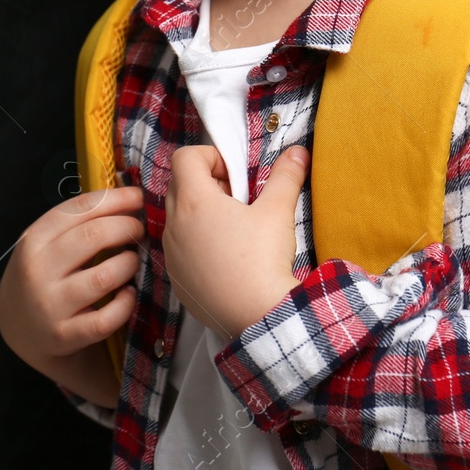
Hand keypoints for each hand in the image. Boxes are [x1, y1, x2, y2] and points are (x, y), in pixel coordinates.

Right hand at [0, 185, 144, 406]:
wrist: (19, 331)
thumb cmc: (44, 277)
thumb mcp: (46, 245)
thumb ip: (78, 223)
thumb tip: (128, 196)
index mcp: (34, 240)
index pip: (78, 208)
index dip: (114, 199)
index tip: (138, 197)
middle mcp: (37, 271)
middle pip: (94, 236)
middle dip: (126, 227)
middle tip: (138, 230)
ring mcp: (50, 305)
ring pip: (103, 277)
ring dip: (128, 264)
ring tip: (133, 261)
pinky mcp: (64, 336)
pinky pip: (106, 319)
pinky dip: (125, 304)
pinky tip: (128, 294)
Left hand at [163, 143, 308, 340]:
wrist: (258, 317)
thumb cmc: (263, 259)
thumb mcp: (278, 212)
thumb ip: (285, 176)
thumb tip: (297, 152)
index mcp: (194, 201)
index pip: (185, 158)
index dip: (211, 157)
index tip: (234, 176)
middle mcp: (173, 225)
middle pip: (179, 185)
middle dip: (206, 184)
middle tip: (237, 200)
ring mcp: (171, 255)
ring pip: (177, 219)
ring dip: (200, 215)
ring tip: (233, 231)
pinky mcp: (176, 280)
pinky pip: (180, 250)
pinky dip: (197, 245)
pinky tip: (226, 261)